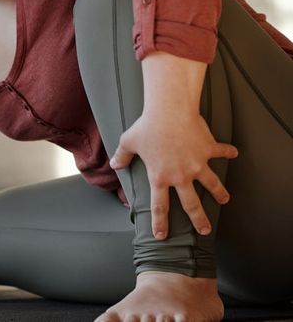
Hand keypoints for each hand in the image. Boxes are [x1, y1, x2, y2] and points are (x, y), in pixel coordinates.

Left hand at [109, 110, 237, 238]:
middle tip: (205, 229)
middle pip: (191, 204)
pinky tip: (234, 153)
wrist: (169, 111)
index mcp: (160, 176)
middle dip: (199, 219)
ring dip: (219, 193)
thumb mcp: (129, 141)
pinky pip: (221, 152)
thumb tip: (113, 164)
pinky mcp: (208, 149)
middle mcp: (180, 175)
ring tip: (224, 199)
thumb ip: (121, 156)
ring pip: (212, 184)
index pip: (159, 206)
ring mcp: (197, 164)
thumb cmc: (147, 126)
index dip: (160, 222)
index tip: (161, 236)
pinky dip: (228, 152)